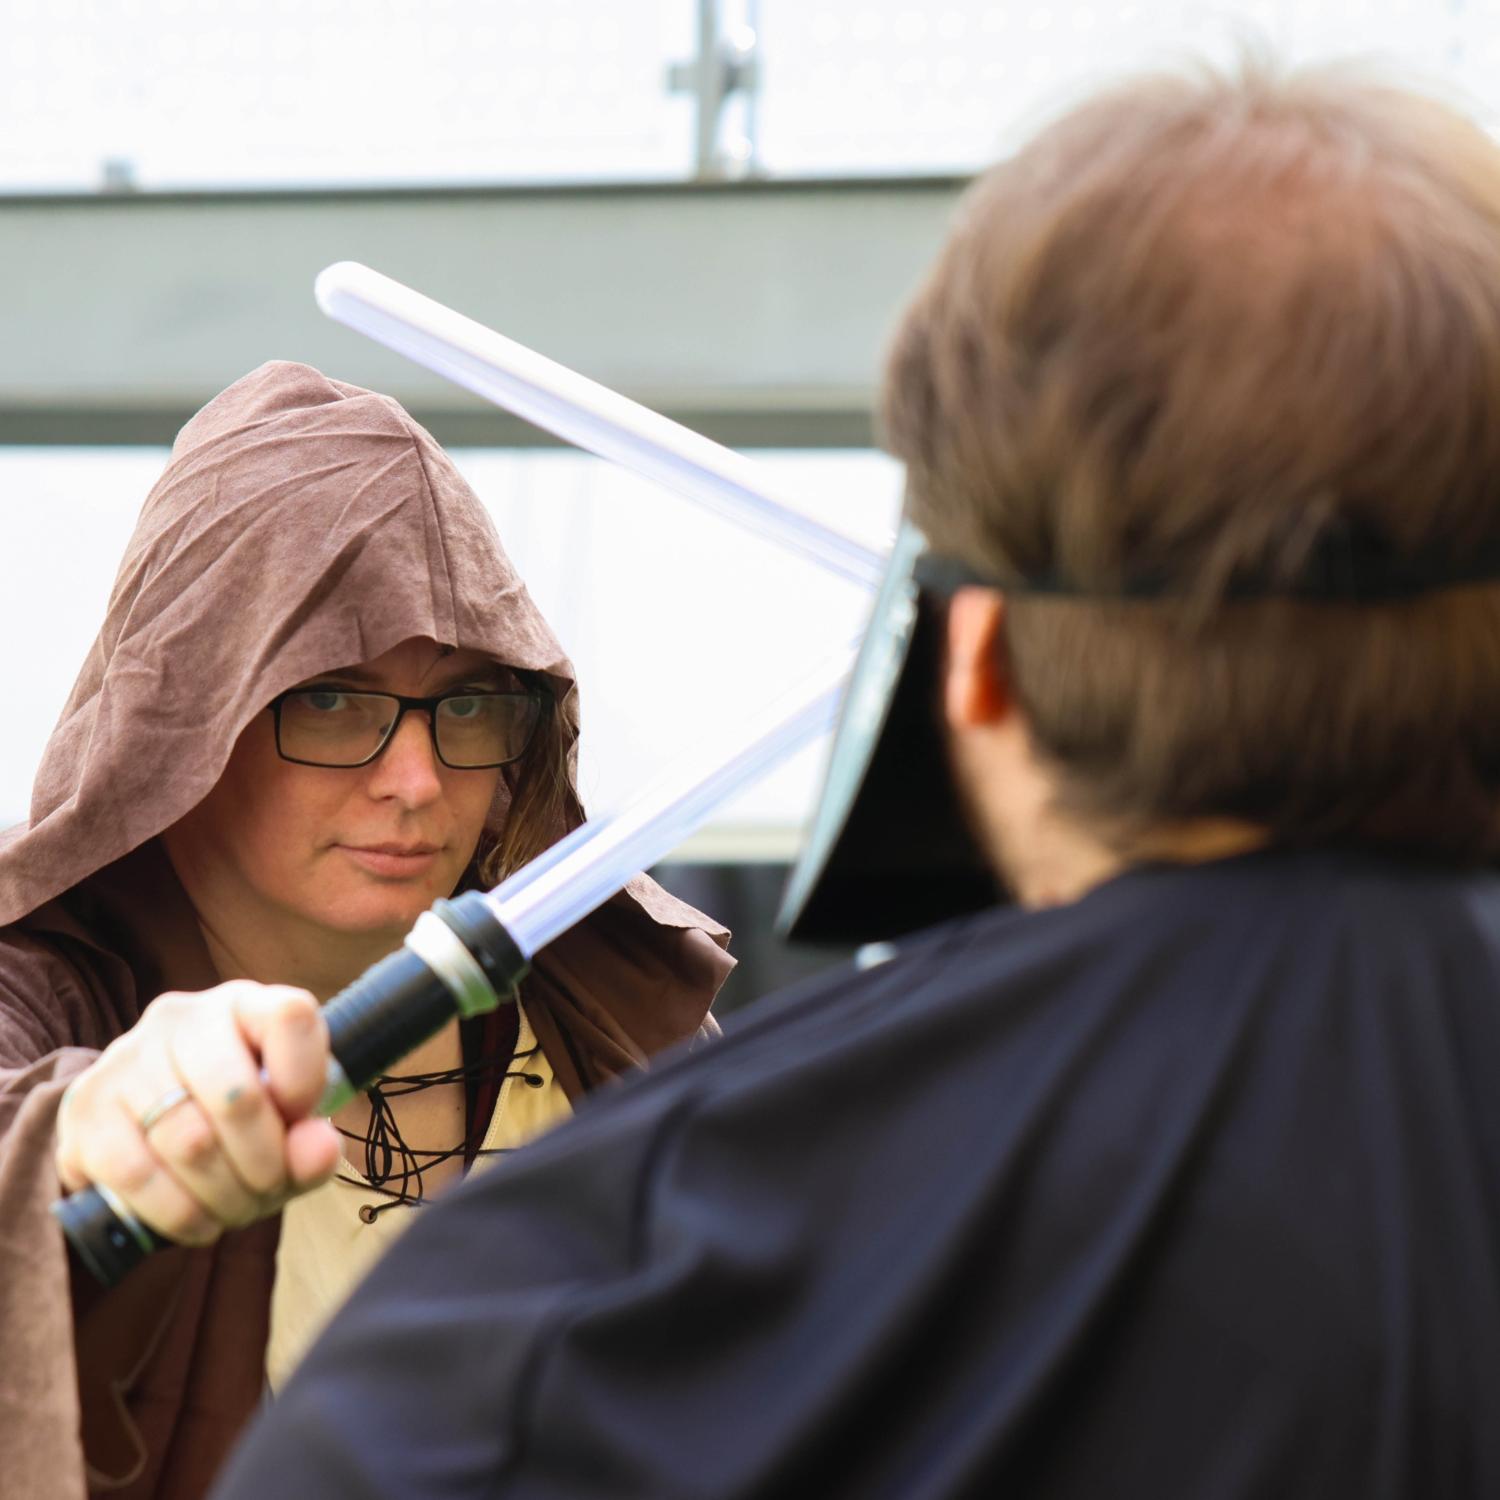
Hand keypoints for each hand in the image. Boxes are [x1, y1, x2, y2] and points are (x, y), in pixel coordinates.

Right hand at [55, 982, 342, 1246]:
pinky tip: (199, 1220)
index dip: (307, 1078)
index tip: (305, 1118)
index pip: (290, 1016)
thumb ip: (312, 1144)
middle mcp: (180, 1018)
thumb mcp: (285, 1128)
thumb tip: (318, 1152)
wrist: (144, 1128)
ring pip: (188, 1142)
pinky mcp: (84, 1109)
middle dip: (265, 1163)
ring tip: (238, 1208)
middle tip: (269, 1188)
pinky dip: (179, 1212)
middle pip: (237, 1096)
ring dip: (225, 1195)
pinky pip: (136, 1174)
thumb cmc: (235, 1122)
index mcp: (243, 1004)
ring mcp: (125, 1060)